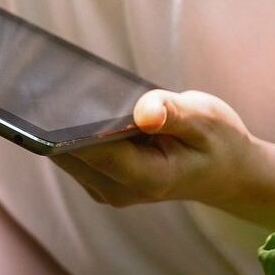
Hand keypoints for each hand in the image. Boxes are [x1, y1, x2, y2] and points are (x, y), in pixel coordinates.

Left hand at [53, 89, 259, 211]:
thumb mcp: (206, 119)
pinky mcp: (97, 181)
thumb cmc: (218, 142)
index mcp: (148, 178)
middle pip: (69, 153)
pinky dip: (69, 132)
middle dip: (59, 121)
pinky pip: (71, 154)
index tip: (50, 97)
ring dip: (60, 126)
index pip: (95, 151)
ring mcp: (105, 189)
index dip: (68, 126)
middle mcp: (120, 190)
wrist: (226, 173)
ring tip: (56, 91)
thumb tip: (144, 111)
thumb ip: (173, 113)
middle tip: (48, 83)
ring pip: (63, 154)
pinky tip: (72, 107)